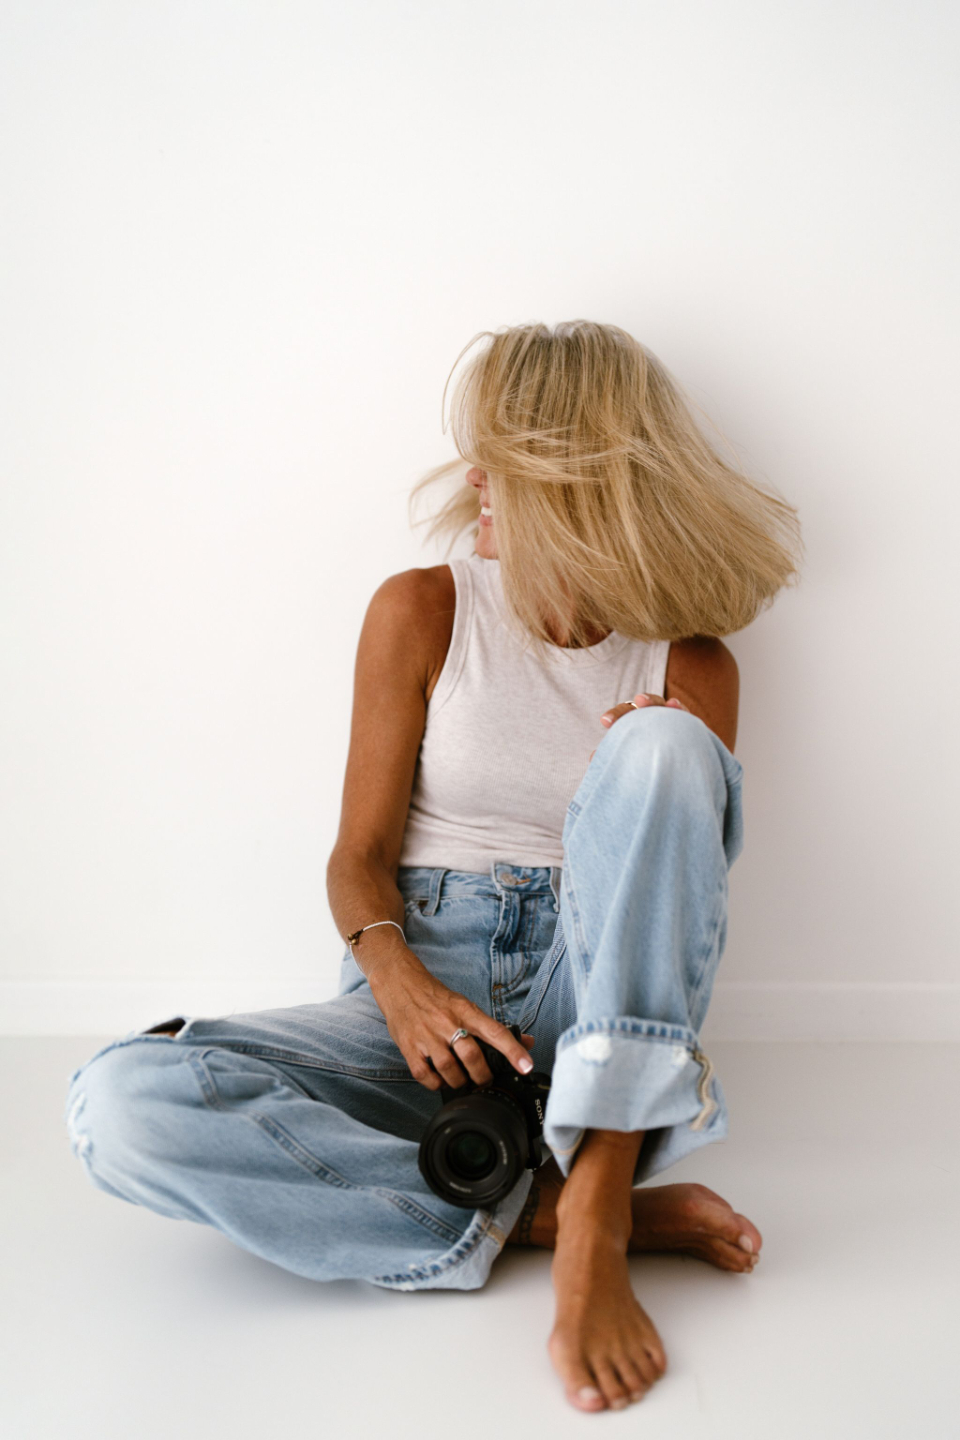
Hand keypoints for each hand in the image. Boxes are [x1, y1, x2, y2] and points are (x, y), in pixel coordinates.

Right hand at [367, 948, 535, 1091]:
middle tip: (484, 1080)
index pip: (495, 1032)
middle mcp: (447, 1022)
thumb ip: (493, 1027)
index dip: (514, 1051)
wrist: (400, 983)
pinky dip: (435, 1084)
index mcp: (465, 1011)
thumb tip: (527, 1041)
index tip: (526, 1066)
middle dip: (482, 1075)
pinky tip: (440, 1080)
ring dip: (459, 1082)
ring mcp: (427, 1035)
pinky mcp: (409, 1046)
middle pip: (471, 1056)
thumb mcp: (466, 1006)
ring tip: (462, 1081)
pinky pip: (424, 1075)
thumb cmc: (436, 998)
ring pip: (449, 1069)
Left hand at [588, 692, 690, 760]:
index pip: (626, 715)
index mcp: (642, 727)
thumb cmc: (653, 768)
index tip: (604, 721)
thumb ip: (617, 758)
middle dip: (628, 709)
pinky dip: (679, 708)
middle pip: (641, 709)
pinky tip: (673, 705)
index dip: (616, 715)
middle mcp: (657, 722)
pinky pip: (686, 716)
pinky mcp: (692, 729)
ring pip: (663, 707)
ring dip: (652, 701)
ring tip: (642, 701)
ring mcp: (674, 723)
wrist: (685, 779)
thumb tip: (593, 757)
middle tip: (618, 714)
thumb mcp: (633, 764)